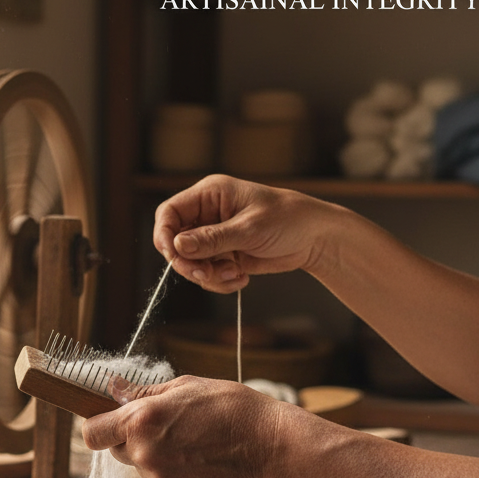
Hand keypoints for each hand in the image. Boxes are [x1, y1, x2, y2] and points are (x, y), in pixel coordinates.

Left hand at [82, 375, 283, 477]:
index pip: (91, 433)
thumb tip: (112, 389)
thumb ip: (142, 393)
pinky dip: (172, 470)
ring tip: (188, 440)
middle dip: (129, 438)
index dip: (96, 426)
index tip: (107, 420)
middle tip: (162, 425)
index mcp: (141, 421)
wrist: (268, 442)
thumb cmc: (229, 406)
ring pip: (139, 466)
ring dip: (153, 454)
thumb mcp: (183, 386)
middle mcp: (143, 453)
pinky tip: (198, 457)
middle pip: (114, 450)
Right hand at [153, 175, 342, 294]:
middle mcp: (206, 215)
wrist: (315, 238)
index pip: (169, 213)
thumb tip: (177, 246)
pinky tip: (241, 278)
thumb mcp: (249, 228)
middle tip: (206, 274)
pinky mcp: (222, 257)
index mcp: (209, 195)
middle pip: (174, 243)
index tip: (173, 256)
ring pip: (190, 264)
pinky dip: (220, 282)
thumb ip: (212, 239)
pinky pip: (207, 276)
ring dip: (209, 276)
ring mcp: (213, 238)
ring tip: (236, 274)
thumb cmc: (288, 219)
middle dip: (189, 263)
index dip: (164, 235)